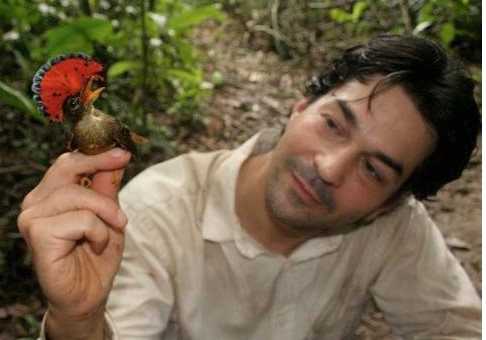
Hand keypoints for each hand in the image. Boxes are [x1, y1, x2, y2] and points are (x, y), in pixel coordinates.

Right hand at [17, 148, 130, 337]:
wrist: (88, 294)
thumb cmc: (96, 255)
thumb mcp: (110, 215)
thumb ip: (108, 188)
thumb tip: (117, 157)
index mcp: (50, 194)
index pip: (69, 162)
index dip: (96, 153)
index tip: (123, 149)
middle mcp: (37, 202)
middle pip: (68, 167)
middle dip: (100, 164)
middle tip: (123, 161)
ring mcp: (33, 217)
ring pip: (79, 194)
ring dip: (106, 211)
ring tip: (113, 228)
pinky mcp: (38, 234)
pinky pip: (81, 219)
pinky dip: (98, 231)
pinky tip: (96, 245)